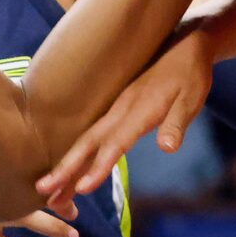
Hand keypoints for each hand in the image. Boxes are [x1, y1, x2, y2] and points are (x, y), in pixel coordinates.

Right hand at [37, 23, 221, 214]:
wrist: (185, 44)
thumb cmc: (190, 74)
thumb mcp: (191, 99)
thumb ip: (176, 124)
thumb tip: (167, 148)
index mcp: (138, 111)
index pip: (115, 144)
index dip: (99, 167)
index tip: (82, 189)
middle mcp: (120, 110)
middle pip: (88, 144)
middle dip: (66, 169)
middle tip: (44, 192)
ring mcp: (115, 109)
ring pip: (86, 141)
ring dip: (67, 165)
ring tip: (48, 190)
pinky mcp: (116, 109)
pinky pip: (92, 135)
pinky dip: (78, 153)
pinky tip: (68, 168)